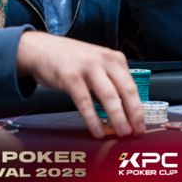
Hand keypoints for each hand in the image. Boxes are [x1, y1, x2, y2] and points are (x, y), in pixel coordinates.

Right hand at [16, 31, 144, 138]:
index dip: (139, 108)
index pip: (132, 86)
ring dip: (117, 117)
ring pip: (109, 96)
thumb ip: (109, 83)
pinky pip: (85, 102)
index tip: (141, 124)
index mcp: (113, 58)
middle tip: (136, 131)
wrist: (39, 49)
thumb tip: (123, 112)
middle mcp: (103, 60)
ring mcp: (87, 67)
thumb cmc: (69, 60)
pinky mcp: (71, 76)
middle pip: (125, 90)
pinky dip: (93, 119)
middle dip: (133, 114)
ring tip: (121, 133)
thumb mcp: (95, 65)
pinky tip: (97, 130)